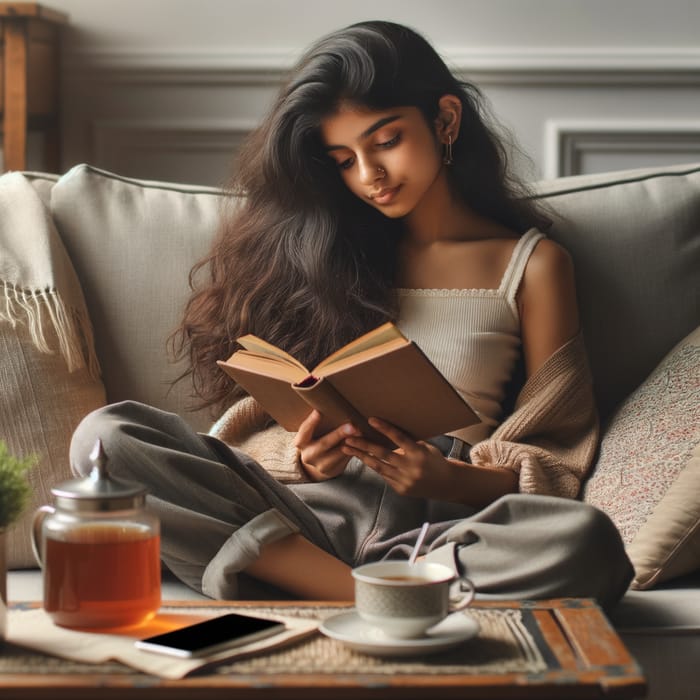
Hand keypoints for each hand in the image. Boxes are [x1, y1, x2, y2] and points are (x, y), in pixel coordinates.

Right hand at [294, 410, 360, 480]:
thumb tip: (333, 404)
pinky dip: (355, 449)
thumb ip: (320, 424)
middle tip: (352, 426)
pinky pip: (345, 459)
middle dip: (339, 434)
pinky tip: (363, 442)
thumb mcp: (313, 434)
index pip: (304, 430)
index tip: (318, 411)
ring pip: (338, 453)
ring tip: (361, 433)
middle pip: (324, 443)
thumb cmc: (317, 440)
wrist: (317, 464)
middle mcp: (308, 454)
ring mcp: (320, 465)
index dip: (311, 421)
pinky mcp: (332, 470)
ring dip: (351, 442)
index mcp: (301, 442)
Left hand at [341, 417, 456, 497]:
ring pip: (378, 466)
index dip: (384, 428)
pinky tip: (363, 459)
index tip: (370, 420)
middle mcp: (411, 467)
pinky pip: (383, 476)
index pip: (399, 438)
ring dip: (361, 457)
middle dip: (363, 445)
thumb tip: (388, 428)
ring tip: (347, 449)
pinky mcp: (400, 489)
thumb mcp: (425, 447)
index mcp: (419, 453)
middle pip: (383, 454)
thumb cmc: (434, 460)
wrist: (446, 484)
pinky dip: (373, 466)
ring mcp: (405, 480)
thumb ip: (408, 441)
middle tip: (348, 438)